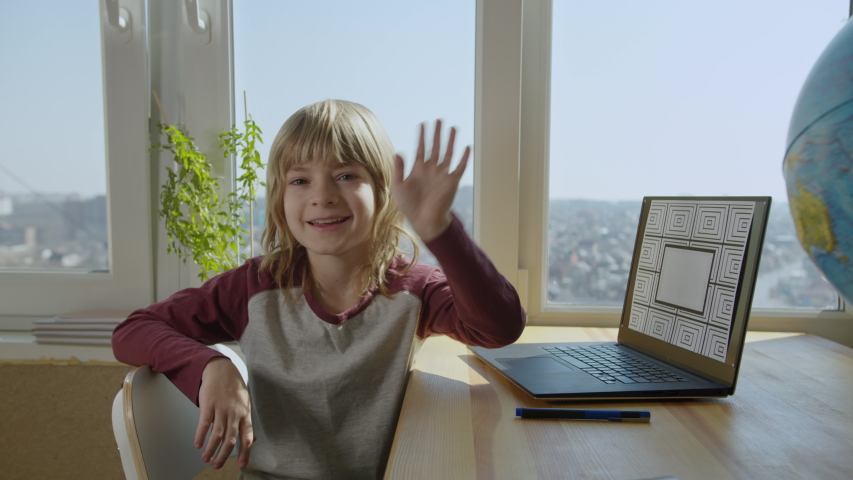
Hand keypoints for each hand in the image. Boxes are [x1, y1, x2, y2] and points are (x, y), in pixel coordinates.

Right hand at [195, 357, 253, 468]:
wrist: (222, 369)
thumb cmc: (234, 389)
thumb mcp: (245, 404)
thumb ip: (246, 423)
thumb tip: (252, 440)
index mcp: (245, 414)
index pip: (247, 436)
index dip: (245, 451)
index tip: (241, 465)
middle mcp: (234, 412)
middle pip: (230, 438)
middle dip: (224, 455)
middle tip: (217, 466)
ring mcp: (221, 408)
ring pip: (217, 433)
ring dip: (211, 449)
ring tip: (206, 459)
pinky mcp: (209, 404)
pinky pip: (204, 423)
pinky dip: (201, 435)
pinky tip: (197, 444)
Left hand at [393, 120, 470, 241]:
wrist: (424, 221)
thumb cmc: (410, 207)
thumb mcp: (399, 188)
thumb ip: (399, 171)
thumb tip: (398, 153)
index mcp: (418, 169)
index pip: (421, 148)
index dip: (422, 136)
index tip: (423, 124)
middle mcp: (431, 169)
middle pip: (435, 147)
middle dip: (437, 134)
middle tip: (439, 121)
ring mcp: (442, 175)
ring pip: (447, 154)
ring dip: (450, 141)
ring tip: (453, 128)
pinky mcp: (451, 182)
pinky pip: (459, 167)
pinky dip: (463, 158)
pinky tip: (466, 147)